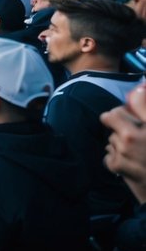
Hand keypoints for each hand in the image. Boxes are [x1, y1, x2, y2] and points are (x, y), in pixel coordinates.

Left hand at [103, 83, 145, 202]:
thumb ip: (145, 110)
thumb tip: (140, 87)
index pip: (133, 100)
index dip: (130, 108)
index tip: (132, 114)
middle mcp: (136, 134)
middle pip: (112, 116)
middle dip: (119, 123)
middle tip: (133, 135)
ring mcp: (125, 149)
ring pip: (111, 136)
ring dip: (119, 142)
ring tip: (138, 153)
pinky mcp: (118, 164)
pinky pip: (108, 153)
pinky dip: (116, 158)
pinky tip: (131, 164)